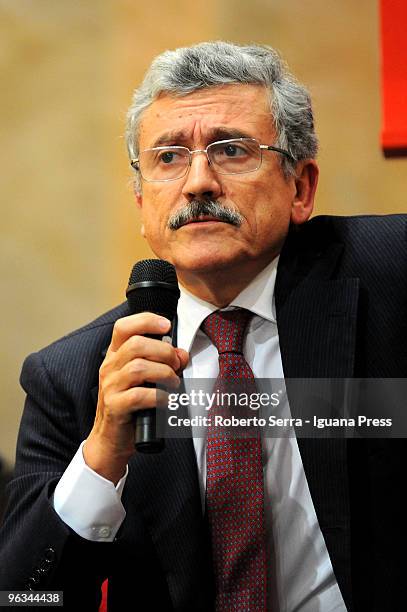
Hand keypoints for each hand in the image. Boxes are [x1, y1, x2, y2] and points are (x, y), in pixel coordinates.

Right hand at [83, 313, 188, 483]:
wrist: (111, 441)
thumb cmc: (130, 407)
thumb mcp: (146, 381)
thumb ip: (164, 363)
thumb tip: (182, 354)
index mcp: (115, 356)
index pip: (124, 327)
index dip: (146, 320)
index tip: (167, 325)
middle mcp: (110, 367)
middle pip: (136, 344)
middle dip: (164, 351)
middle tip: (176, 365)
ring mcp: (110, 387)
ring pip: (138, 367)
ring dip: (164, 373)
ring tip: (174, 383)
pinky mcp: (115, 406)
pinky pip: (139, 395)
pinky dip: (159, 396)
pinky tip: (166, 400)